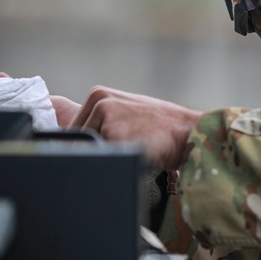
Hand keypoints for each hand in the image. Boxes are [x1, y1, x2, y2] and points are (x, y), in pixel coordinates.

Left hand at [61, 86, 201, 170]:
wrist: (187, 131)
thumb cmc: (159, 127)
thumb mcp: (125, 113)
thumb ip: (99, 122)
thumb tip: (73, 145)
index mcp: (98, 95)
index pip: (72, 131)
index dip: (83, 147)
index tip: (100, 153)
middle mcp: (99, 103)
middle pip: (77, 142)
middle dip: (93, 154)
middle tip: (123, 152)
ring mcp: (106, 118)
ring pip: (90, 152)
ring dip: (106, 159)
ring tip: (132, 151)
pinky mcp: (115, 136)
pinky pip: (105, 160)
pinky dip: (117, 164)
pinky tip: (136, 156)